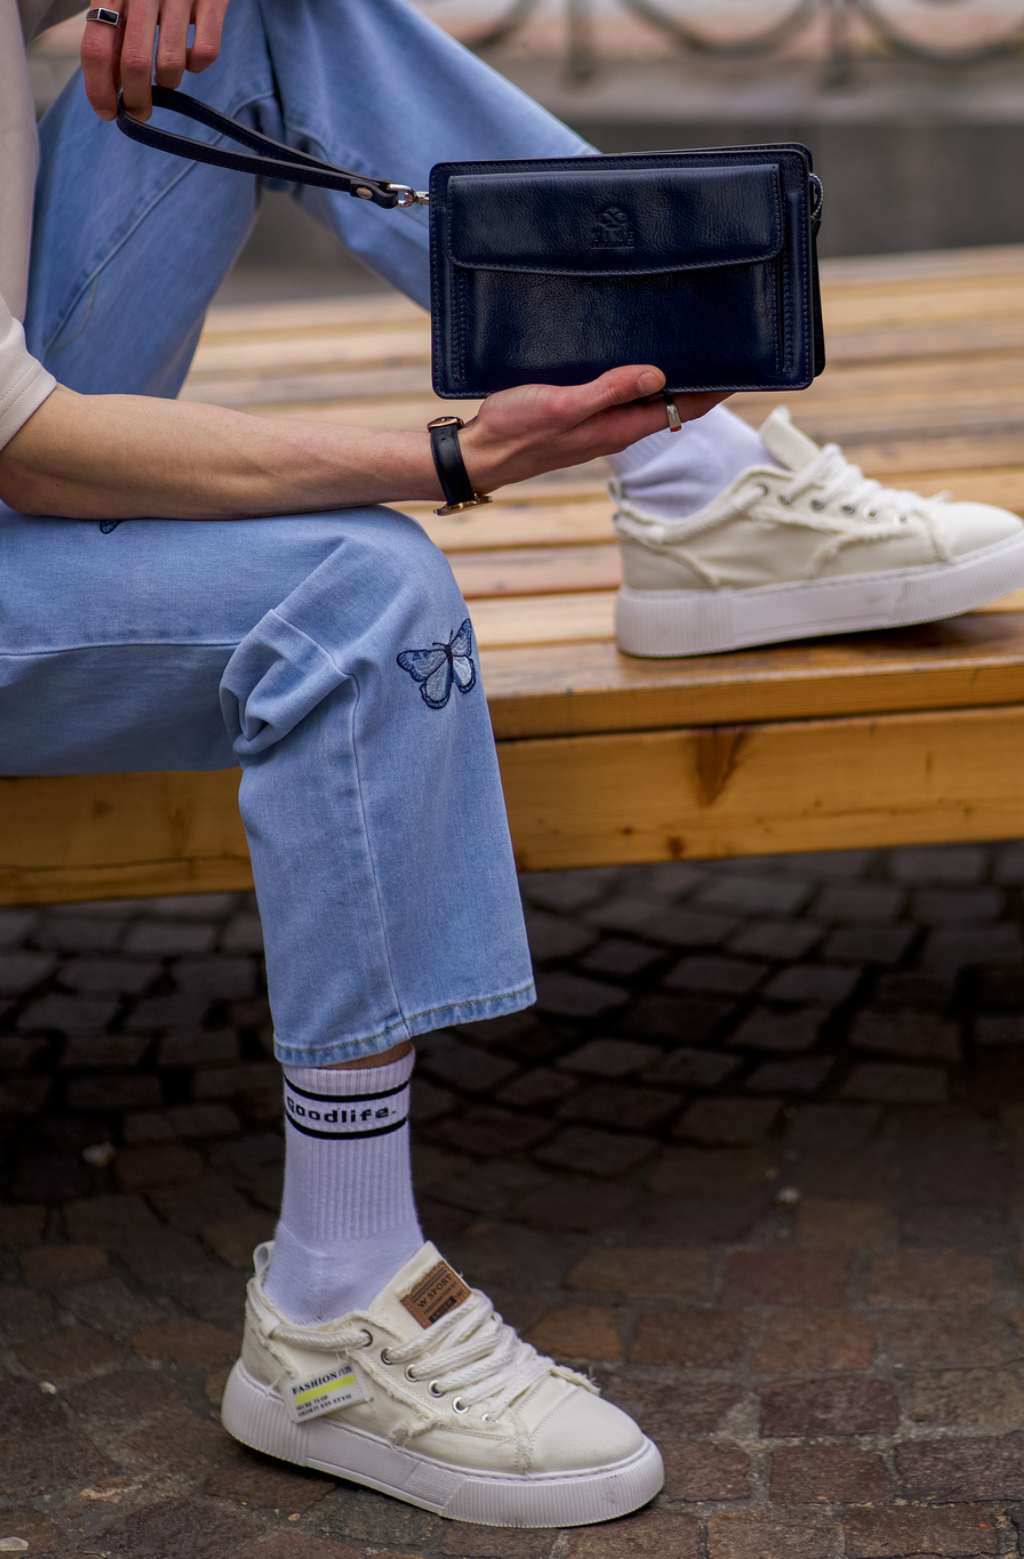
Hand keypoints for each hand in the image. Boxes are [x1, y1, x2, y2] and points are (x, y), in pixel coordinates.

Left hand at [81, 0, 230, 121]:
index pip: (96, 48)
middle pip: (133, 63)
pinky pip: (205, 53)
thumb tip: (108, 87)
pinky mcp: (211, 0)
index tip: (107, 113)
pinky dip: (197, 66)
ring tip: (167, 77)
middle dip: (136, 99)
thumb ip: (112, 35)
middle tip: (140, 112)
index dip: (98, 89)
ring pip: (170, 64)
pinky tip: (191, 56)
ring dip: (168, 83)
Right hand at [458, 367, 725, 492]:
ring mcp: (598, 423)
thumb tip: (660, 376)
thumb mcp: (563, 404)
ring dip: (667, 376)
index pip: (682, 408)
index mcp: (618, 427)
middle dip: (697, 378)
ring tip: (687, 342)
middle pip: (670, 403)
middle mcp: (615, 427)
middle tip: (720, 342)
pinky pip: (620, 394)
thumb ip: (610, 391)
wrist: (481, 454)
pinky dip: (637, 377)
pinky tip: (632, 355)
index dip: (714, 390)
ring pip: (646, 398)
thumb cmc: (517, 430)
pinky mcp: (580, 415)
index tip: (741, 366)